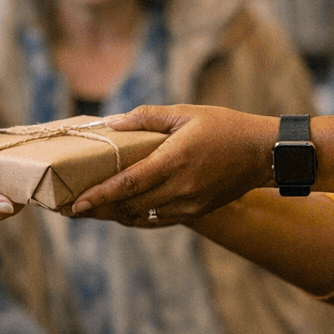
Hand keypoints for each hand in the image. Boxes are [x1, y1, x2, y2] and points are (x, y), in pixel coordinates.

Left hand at [69, 104, 275, 225]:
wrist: (262, 153)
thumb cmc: (224, 127)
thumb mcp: (185, 113)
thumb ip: (147, 118)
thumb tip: (112, 122)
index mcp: (174, 160)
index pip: (127, 183)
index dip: (98, 196)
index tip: (76, 204)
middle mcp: (180, 187)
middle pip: (129, 205)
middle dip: (99, 209)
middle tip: (71, 207)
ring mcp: (189, 204)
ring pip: (142, 216)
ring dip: (116, 215)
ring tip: (92, 211)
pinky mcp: (196, 211)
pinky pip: (159, 220)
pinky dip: (138, 218)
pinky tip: (123, 213)